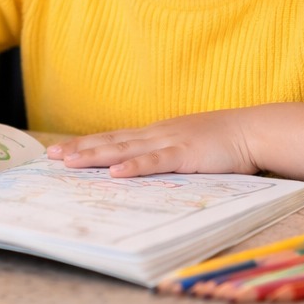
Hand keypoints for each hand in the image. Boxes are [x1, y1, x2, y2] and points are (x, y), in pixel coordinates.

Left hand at [47, 108, 256, 177]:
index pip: (114, 138)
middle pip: (110, 141)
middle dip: (80, 148)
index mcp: (155, 133)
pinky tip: (114, 173)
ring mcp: (168, 142)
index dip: (87, 143)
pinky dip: (133, 167)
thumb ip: (165, 155)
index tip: (62, 149)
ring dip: (95, 156)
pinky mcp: (185, 154)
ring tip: (70, 162)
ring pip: (124, 150)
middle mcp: (155, 134)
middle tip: (51, 156)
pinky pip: (154, 162)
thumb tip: (142, 168)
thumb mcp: (186, 145)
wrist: (251, 130)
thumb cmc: (222, 141)